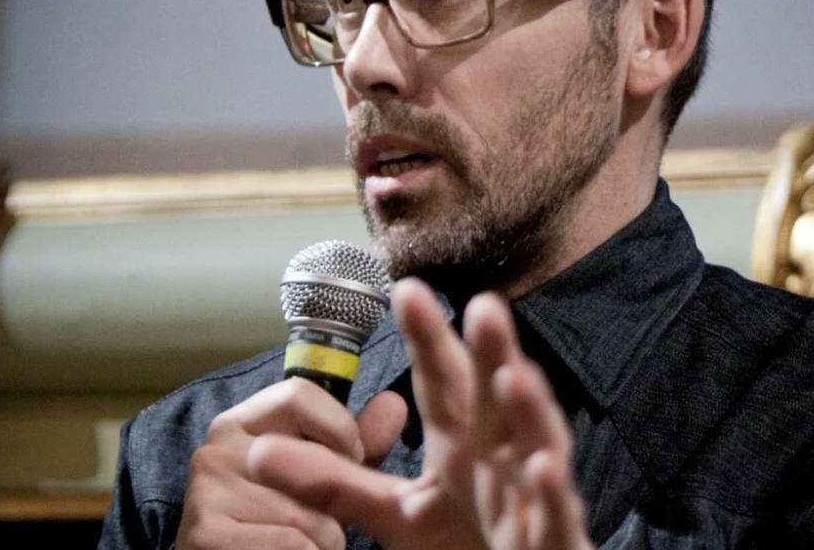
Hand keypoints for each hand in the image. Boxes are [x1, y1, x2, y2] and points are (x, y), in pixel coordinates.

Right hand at [175, 373, 407, 548]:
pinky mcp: (203, 532)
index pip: (299, 393)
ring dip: (323, 541)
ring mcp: (204, 489)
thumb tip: (394, 404)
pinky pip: (291, 543)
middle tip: (318, 520)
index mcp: (244, 421)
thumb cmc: (287, 523)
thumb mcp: (327, 477)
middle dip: (332, 503)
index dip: (340, 429)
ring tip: (302, 544)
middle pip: (310, 463)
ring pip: (306, 514)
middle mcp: (216, 446)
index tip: (351, 460)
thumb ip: (359, 442)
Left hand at [245, 278, 595, 549]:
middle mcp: (502, 458)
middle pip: (496, 398)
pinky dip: (552, 492)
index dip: (427, 340)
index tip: (405, 289)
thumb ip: (334, 482)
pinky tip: (541, 466)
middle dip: (493, 352)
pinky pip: (556, 515)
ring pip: (538, 444)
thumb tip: (257, 451)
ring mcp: (533, 497)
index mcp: (463, 443)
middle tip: (482, 304)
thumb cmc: (466, 543)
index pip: (442, 383)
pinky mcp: (555, 541)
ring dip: (530, 411)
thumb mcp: (394, 515)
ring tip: (514, 376)